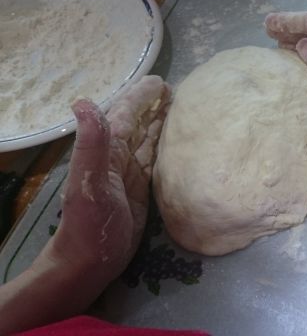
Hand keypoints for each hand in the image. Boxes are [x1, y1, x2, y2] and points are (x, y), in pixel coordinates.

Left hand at [46, 75, 169, 281]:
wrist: (90, 262)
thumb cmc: (90, 225)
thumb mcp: (89, 184)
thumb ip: (91, 145)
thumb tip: (85, 102)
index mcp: (107, 150)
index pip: (126, 114)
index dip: (142, 96)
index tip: (162, 82)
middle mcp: (118, 157)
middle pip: (139, 122)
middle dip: (155, 104)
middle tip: (180, 91)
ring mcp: (130, 173)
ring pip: (149, 139)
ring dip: (162, 122)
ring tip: (183, 108)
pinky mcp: (142, 189)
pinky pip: (155, 159)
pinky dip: (166, 146)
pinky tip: (178, 142)